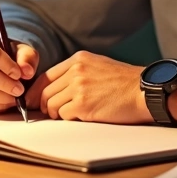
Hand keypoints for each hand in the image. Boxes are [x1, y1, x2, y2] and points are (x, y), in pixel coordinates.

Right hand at [0, 31, 39, 114]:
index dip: (8, 67)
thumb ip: (28, 58)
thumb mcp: (24, 52)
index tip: (19, 75)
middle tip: (19, 90)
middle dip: (7, 85)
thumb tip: (26, 71)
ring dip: (2, 98)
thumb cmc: (12, 57)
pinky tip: (3, 101)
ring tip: (14, 97)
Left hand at [27, 51, 150, 123]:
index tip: (32, 101)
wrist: (144, 91)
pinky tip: (81, 117)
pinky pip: (63, 115)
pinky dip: (68, 118)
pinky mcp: (83, 104)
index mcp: (78, 59)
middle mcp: (76, 71)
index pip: (46, 76)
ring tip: (70, 114)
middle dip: (43, 105)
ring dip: (57, 113)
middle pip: (45, 91)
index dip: (36, 91)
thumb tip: (56, 87)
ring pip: (51, 105)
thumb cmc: (125, 82)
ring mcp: (79, 87)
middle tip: (48, 113)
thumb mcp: (98, 65)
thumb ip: (77, 71)